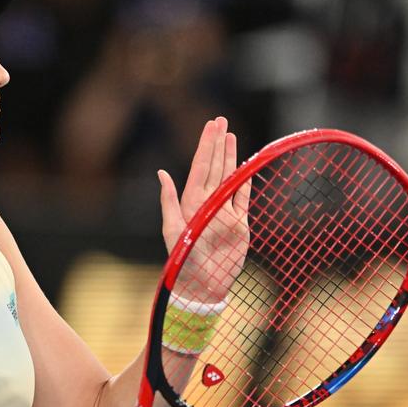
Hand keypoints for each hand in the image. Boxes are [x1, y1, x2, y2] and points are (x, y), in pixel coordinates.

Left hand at [158, 117, 250, 301]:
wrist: (203, 286)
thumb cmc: (183, 261)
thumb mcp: (172, 230)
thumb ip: (168, 201)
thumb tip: (162, 173)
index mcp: (190, 202)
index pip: (199, 167)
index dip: (205, 146)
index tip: (210, 126)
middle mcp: (207, 203)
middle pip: (214, 166)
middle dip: (217, 144)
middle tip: (220, 120)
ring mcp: (224, 211)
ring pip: (229, 177)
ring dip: (230, 156)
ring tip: (231, 136)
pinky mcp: (239, 224)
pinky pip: (243, 197)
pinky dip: (246, 181)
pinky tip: (246, 165)